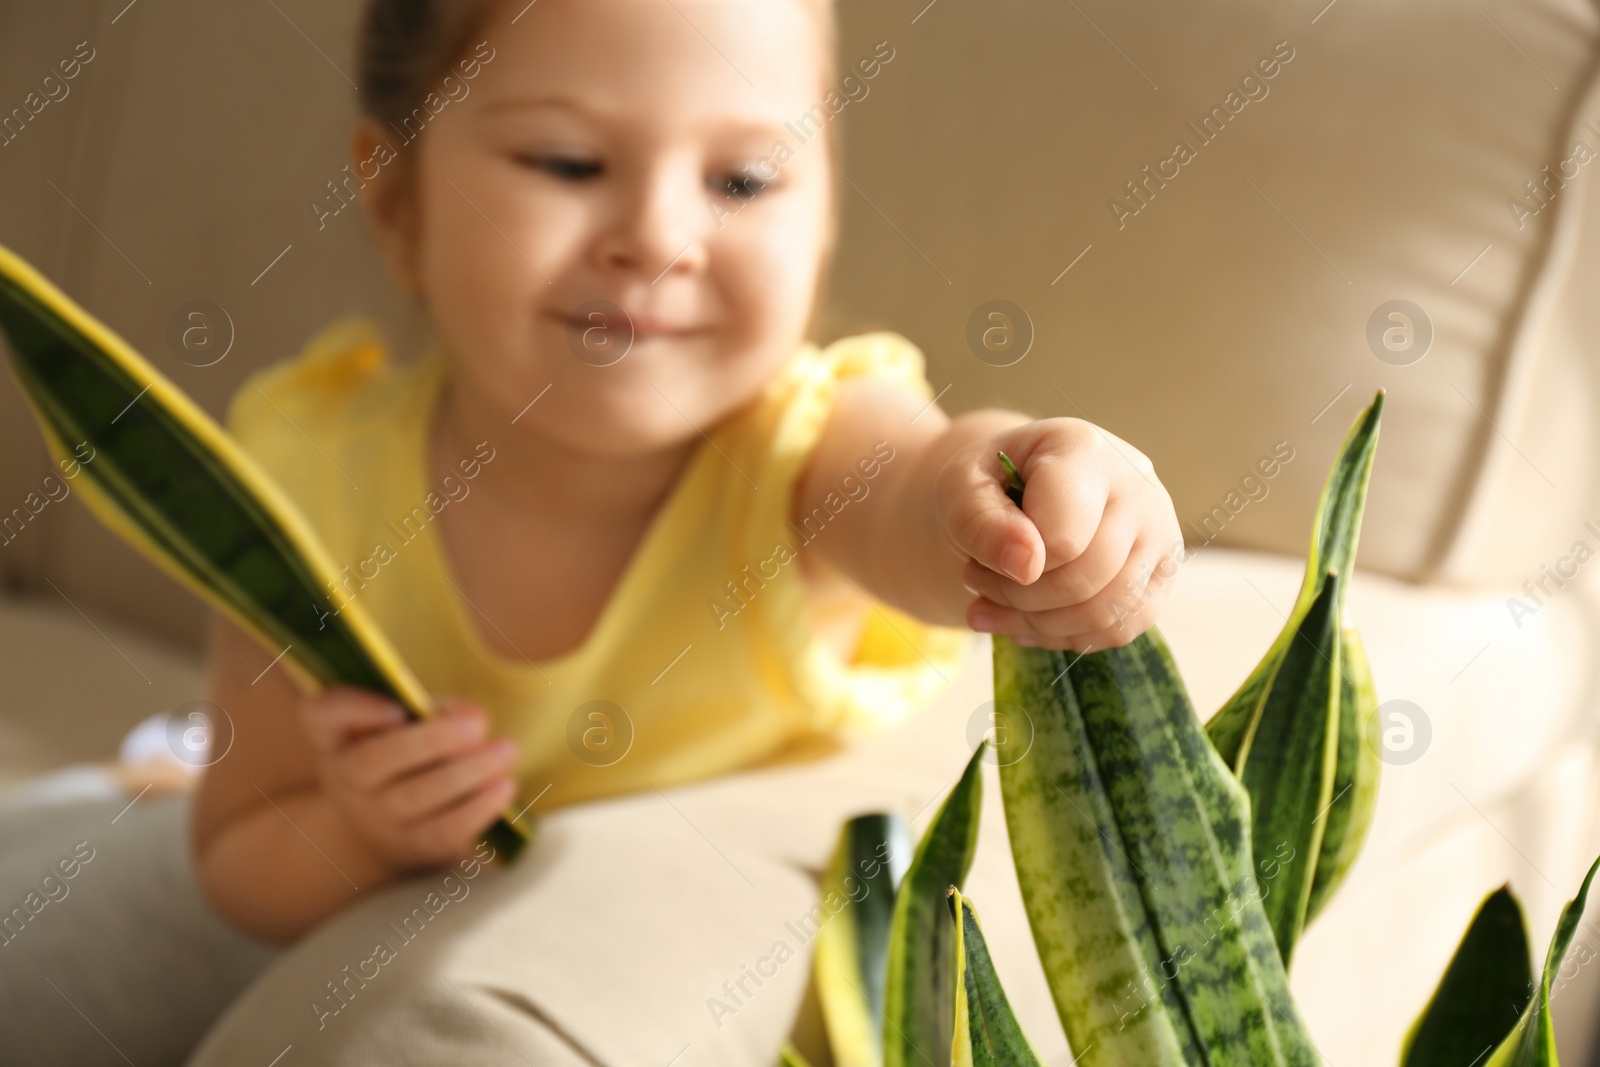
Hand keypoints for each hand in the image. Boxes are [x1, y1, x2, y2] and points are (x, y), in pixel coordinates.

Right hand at [296, 689, 518, 872]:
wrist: (381, 823)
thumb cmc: (396, 752)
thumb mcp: (393, 721)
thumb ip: (424, 707)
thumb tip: (469, 718)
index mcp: (335, 737)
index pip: (321, 715)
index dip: (355, 708)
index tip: (396, 708)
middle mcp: (346, 779)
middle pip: (375, 761)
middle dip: (432, 740)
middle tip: (478, 723)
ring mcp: (376, 819)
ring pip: (415, 797)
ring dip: (467, 772)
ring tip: (505, 750)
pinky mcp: (412, 846)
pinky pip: (443, 831)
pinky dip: (478, 809)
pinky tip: (504, 786)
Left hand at [935, 417, 1182, 652]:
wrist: (1018, 486)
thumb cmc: (989, 484)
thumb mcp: (959, 488)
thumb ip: (980, 521)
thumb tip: (1026, 567)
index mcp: (1085, 450)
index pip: (1063, 537)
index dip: (1013, 566)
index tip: (977, 562)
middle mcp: (1138, 486)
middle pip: (1088, 578)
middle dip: (1019, 599)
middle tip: (978, 584)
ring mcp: (1159, 530)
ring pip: (1109, 611)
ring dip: (1040, 624)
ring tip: (996, 607)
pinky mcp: (1161, 571)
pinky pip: (1122, 628)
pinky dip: (1067, 637)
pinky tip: (1028, 621)